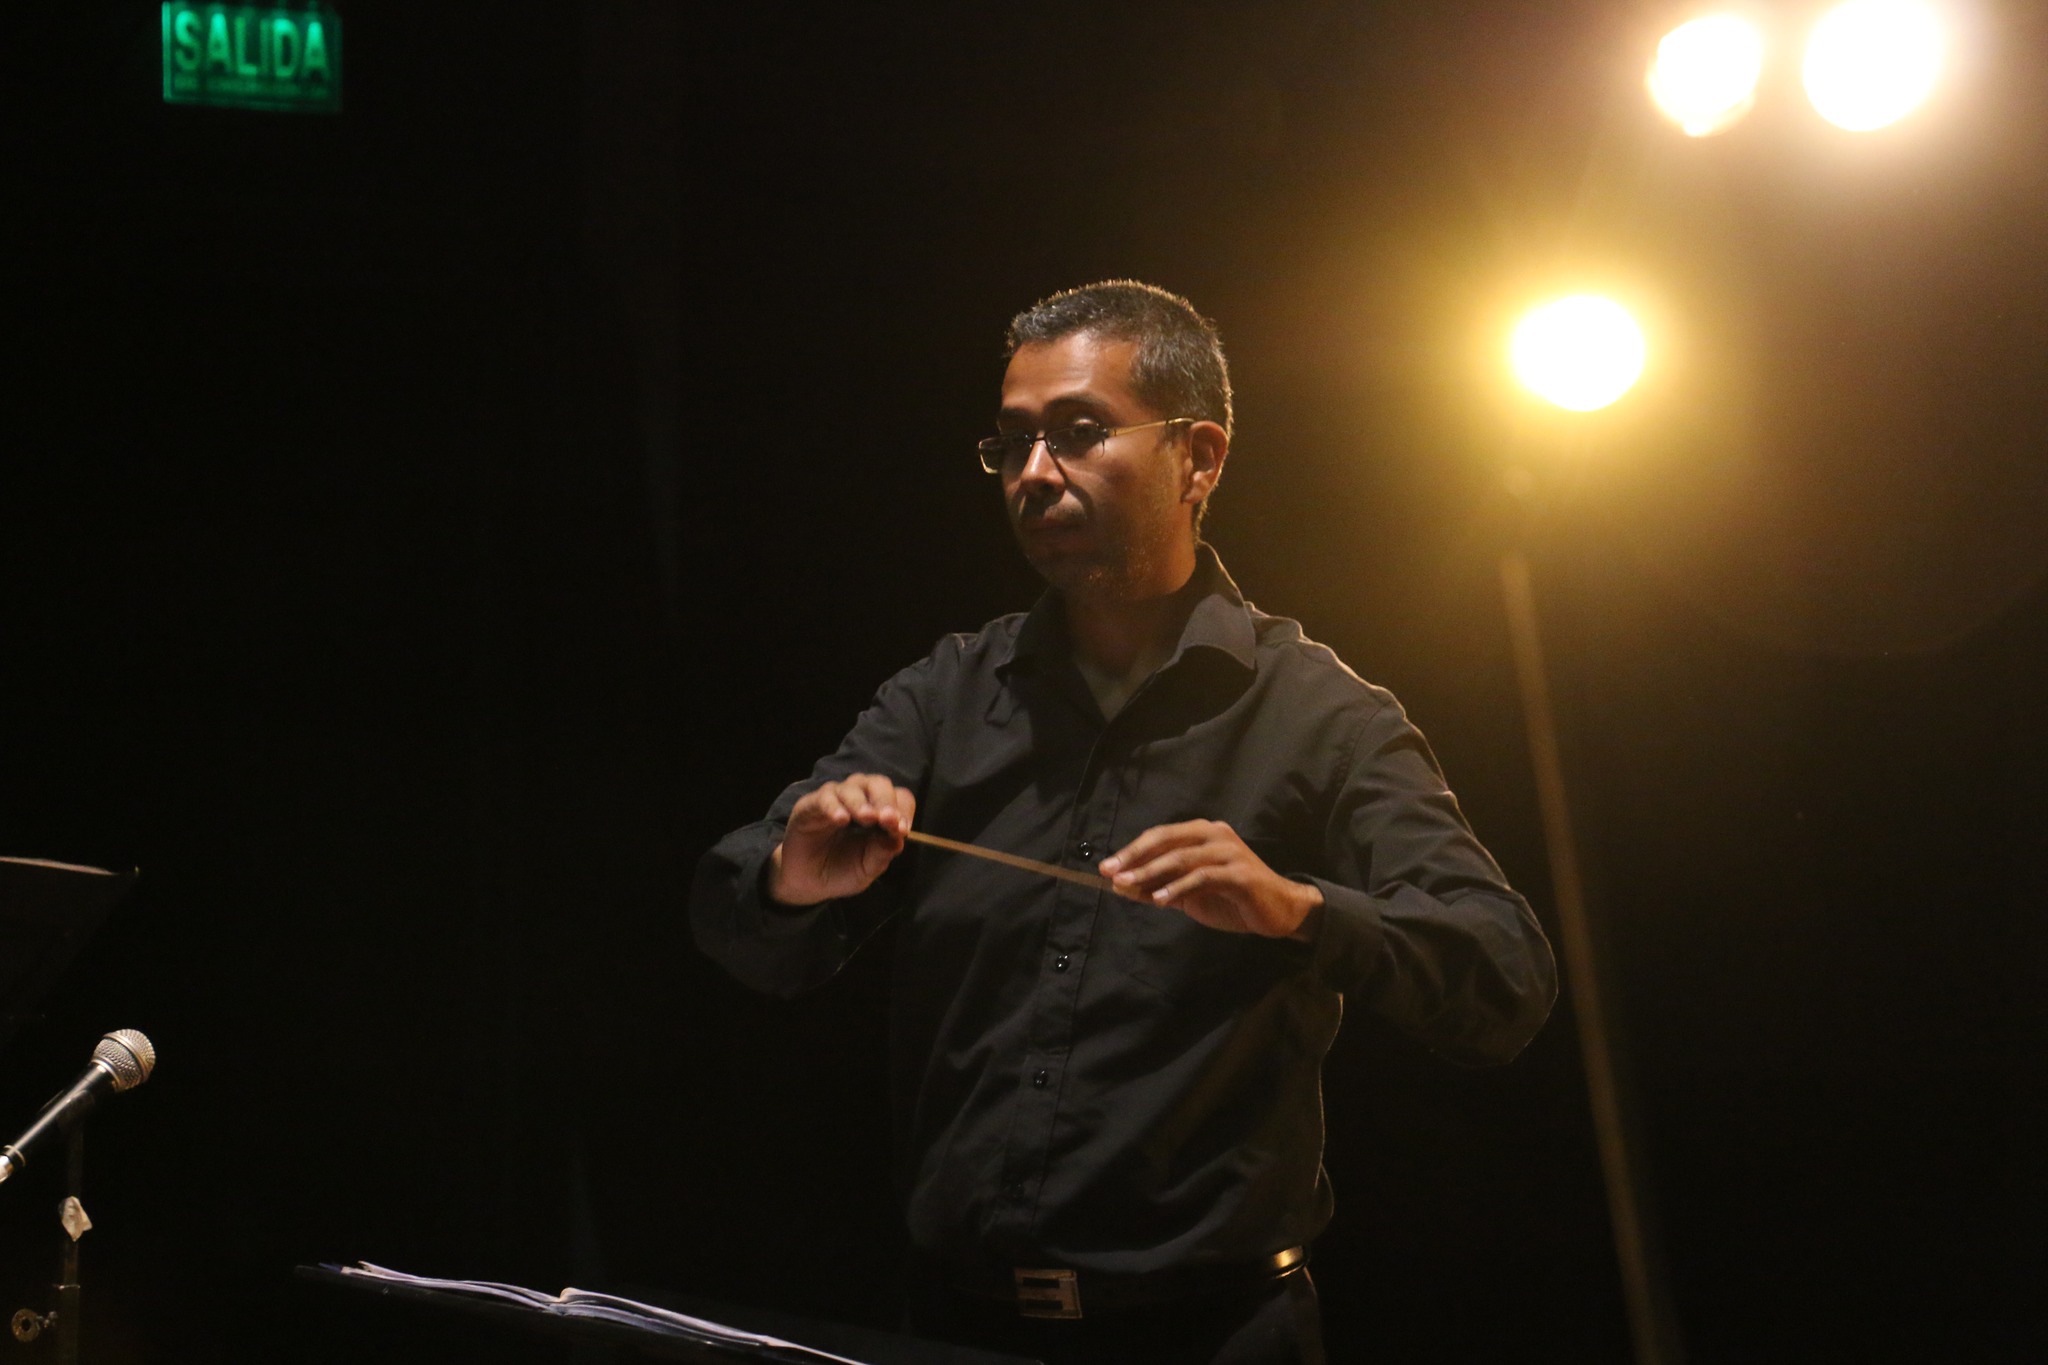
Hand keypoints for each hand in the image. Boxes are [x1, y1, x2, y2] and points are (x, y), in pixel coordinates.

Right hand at [768, 774, 916, 906]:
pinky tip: (841, 820)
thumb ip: (882, 853)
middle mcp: (859, 799)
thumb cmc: (841, 871)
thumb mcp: (867, 869)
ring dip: (862, 802)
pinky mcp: (810, 805)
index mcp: (880, 811)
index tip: (902, 831)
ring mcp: (835, 799)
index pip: (899, 798)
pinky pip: (824, 798)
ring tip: (867, 818)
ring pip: (852, 787)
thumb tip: (898, 839)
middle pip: (878, 784)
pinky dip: (834, 807)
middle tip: (888, 820)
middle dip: (886, 801)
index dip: (903, 810)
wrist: (808, 883)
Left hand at [1098, 820, 1323, 939]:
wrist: (1279, 911)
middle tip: (1110, 873)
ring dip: (1151, 872)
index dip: (1132, 850)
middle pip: (1167, 840)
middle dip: (1135, 857)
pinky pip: (1203, 877)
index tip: (1106, 867)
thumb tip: (1120, 886)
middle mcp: (1215, 835)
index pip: (1160, 835)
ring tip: (1127, 886)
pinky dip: (1179, 887)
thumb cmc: (1232, 898)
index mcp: (1202, 833)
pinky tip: (1160, 899)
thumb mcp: (1189, 894)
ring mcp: (1229, 852)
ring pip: (1182, 857)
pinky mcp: (1240, 874)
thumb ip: (1159, 887)